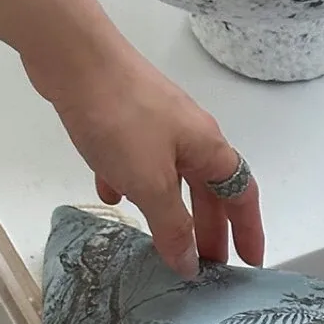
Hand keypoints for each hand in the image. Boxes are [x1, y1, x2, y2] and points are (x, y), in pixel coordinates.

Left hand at [26, 33, 264, 277]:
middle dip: (209, 228)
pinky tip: (115, 198)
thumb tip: (189, 264)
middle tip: (205, 266)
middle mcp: (190, 135)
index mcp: (208, 148)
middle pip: (208, 190)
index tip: (250, 263)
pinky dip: (133, 184)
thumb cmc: (121, 119)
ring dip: (172, 211)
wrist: (74, 57)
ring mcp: (157, 124)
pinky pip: (137, 160)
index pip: (242, 194)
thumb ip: (172, 227)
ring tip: (165, 244)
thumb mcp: (151, 184)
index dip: (249, 230)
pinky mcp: (126, 117)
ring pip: (173, 177)